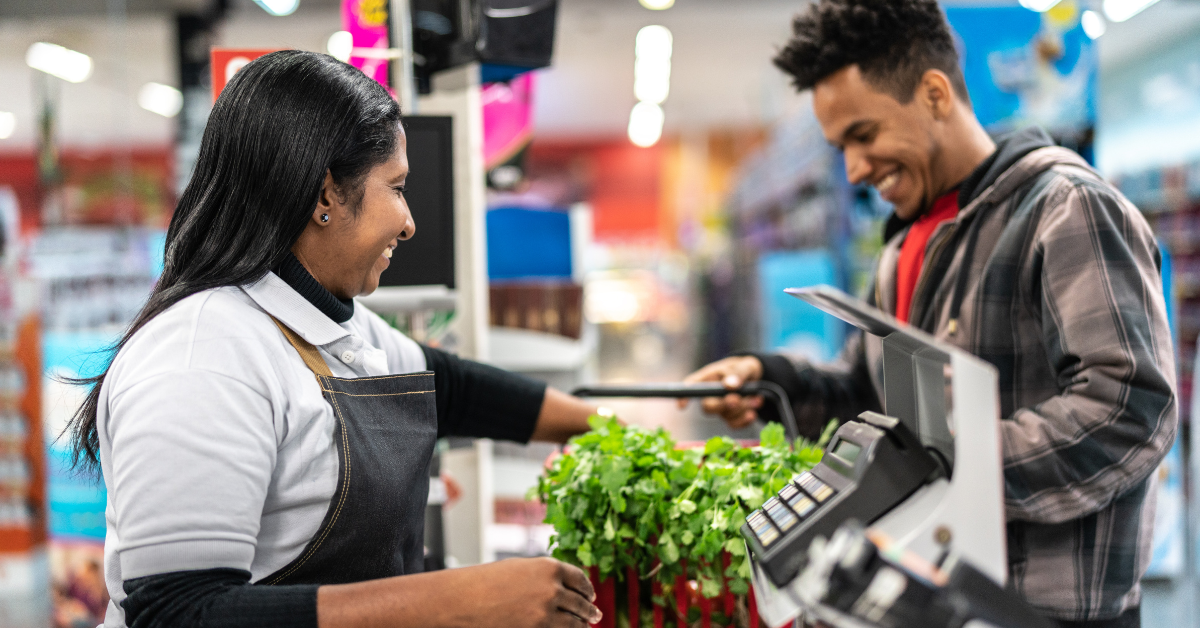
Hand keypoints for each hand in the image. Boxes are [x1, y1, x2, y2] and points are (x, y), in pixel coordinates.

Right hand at [317, 556, 600, 627]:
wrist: (461, 601)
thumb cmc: (485, 583)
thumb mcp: (516, 570)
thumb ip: (541, 576)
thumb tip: (559, 585)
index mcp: (548, 567)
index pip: (578, 577)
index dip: (586, 587)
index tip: (590, 594)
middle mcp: (551, 589)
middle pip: (580, 601)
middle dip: (588, 609)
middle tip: (595, 613)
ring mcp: (545, 612)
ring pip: (574, 620)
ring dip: (582, 622)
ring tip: (587, 623)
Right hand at [678, 356, 764, 429]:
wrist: (757, 377)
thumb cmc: (745, 368)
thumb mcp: (744, 366)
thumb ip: (738, 374)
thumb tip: (729, 385)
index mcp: (708, 378)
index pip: (690, 386)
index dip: (683, 396)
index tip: (681, 406)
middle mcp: (710, 395)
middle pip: (708, 407)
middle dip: (724, 405)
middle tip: (737, 399)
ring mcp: (720, 408)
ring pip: (725, 416)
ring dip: (742, 409)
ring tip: (756, 398)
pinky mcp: (731, 418)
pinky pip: (734, 424)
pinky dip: (746, 419)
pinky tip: (753, 412)